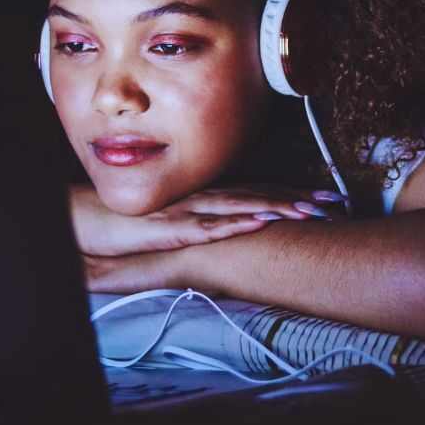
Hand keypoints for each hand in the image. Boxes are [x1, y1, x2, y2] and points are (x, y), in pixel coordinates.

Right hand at [68, 182, 346, 257]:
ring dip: (275, 206)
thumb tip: (238, 232)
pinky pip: (207, 226)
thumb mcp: (178, 227)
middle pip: (258, 194)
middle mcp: (202, 198)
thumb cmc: (133, 227)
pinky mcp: (171, 228)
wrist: (88, 223)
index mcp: (207, 197)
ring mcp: (188, 211)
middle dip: (297, 197)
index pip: (257, 192)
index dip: (293, 193)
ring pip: (240, 206)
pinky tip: (258, 222)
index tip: (328, 198)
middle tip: (335, 201)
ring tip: (309, 211)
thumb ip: (207, 226)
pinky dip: (235, 223)